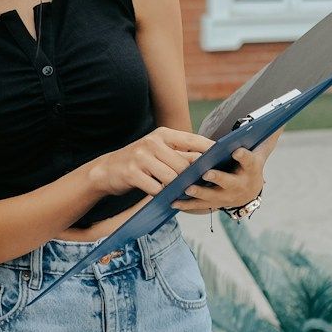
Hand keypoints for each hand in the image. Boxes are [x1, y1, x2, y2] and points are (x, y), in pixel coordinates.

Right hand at [86, 127, 216, 198]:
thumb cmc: (140, 162)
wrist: (107, 170)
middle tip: (200, 187)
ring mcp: (141, 156)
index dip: (210, 149)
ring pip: (171, 178)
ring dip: (176, 188)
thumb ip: (181, 154)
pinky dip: (161, 195)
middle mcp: (153, 142)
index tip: (224, 158)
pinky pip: (155, 188)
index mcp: (163, 134)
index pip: (193, 140)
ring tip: (181, 193)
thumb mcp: (159, 151)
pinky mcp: (132, 172)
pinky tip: (162, 197)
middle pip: (184, 164)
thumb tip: (208, 160)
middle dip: (192, 177)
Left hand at [176, 131, 280, 215]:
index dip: (244, 156)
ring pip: (212, 196)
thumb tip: (279, 119)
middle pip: (229, 182)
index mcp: (250, 169)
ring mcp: (227, 197)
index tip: (237, 150)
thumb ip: (265, 137)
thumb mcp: (259, 151)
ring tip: (187, 187)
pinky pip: (199, 206)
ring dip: (200, 192)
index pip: (250, 161)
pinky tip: (173, 201)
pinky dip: (187, 205)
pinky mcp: (214, 205)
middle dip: (218, 178)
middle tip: (207, 172)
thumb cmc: (249, 165)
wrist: (249, 192)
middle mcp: (240, 185)